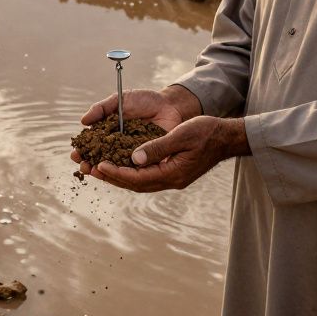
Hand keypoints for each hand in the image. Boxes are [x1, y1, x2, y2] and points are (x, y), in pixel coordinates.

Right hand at [69, 86, 200, 174]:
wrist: (170, 105)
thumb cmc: (144, 101)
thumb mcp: (120, 100)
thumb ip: (101, 108)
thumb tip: (83, 121)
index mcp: (108, 133)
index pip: (91, 145)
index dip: (82, 151)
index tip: (75, 154)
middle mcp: (118, 147)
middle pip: (100, 159)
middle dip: (89, 165)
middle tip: (83, 167)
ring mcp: (131, 155)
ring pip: (114, 168)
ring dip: (103, 172)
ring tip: (95, 172)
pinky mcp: (146, 161)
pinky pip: (134, 170)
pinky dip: (125, 174)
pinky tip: (116, 174)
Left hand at [89, 115, 248, 192]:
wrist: (226, 137)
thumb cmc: (206, 132)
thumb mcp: (181, 135)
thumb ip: (158, 147)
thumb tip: (133, 158)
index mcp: (173, 174)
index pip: (139, 178)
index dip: (117, 172)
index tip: (99, 165)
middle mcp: (171, 180)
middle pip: (136, 184)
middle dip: (113, 177)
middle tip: (90, 170)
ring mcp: (172, 178)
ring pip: (140, 182)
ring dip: (119, 176)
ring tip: (98, 169)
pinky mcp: (172, 173)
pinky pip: (146, 176)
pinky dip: (131, 172)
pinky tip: (119, 164)